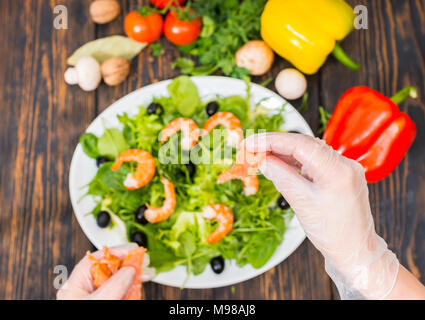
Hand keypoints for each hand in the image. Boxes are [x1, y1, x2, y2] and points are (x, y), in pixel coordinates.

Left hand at [57, 243, 153, 299]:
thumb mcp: (98, 302)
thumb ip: (114, 285)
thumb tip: (128, 270)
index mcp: (75, 286)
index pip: (94, 260)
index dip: (114, 251)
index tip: (132, 250)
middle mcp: (85, 291)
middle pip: (108, 269)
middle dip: (128, 263)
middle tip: (143, 260)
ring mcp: (96, 299)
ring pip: (117, 281)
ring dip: (134, 275)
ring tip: (147, 273)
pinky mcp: (107, 303)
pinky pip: (120, 293)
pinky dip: (132, 288)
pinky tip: (140, 285)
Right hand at [244, 132, 398, 298]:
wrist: (355, 252)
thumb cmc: (333, 234)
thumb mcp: (301, 203)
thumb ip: (280, 176)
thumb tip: (262, 160)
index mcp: (338, 170)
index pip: (299, 144)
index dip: (271, 140)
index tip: (251, 143)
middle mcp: (345, 164)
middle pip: (303, 144)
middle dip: (275, 144)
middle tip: (250, 148)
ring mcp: (344, 168)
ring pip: (307, 151)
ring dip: (283, 152)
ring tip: (259, 155)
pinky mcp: (339, 175)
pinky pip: (313, 162)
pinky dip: (293, 161)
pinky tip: (278, 163)